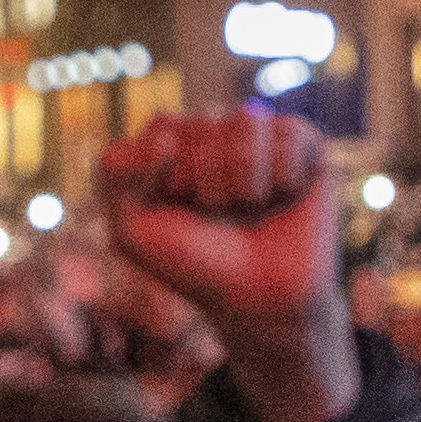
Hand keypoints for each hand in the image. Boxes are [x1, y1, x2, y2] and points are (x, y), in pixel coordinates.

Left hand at [92, 104, 356, 421]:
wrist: (258, 301)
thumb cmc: (194, 266)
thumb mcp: (130, 230)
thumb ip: (115, 173)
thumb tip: (165, 135)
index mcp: (173, 146)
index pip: (163, 125)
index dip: (167, 174)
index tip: (176, 210)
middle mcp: (216, 134)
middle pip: (203, 122)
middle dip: (205, 181)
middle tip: (216, 216)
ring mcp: (261, 137)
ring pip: (246, 120)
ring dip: (242, 180)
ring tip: (248, 209)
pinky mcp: (305, 145)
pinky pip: (289, 134)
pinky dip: (282, 178)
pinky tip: (283, 199)